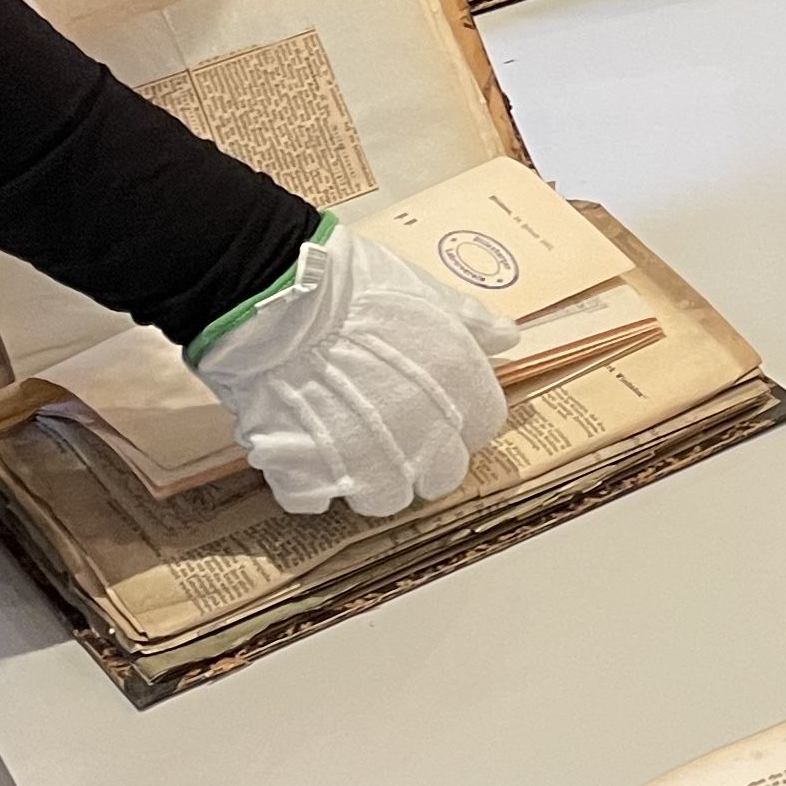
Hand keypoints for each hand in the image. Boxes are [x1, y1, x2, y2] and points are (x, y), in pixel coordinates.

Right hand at [195, 222, 515, 520]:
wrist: (278, 296)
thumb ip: (470, 322)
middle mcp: (422, 436)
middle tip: (391, 429)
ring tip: (345, 442)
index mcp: (458, 390)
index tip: (437, 406)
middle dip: (422, 459)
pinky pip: (315, 500)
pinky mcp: (307, 475)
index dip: (460, 418)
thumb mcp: (427, 292)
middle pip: (441, 475)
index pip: (483, 428)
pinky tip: (301, 449)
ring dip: (369, 478)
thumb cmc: (355, 286)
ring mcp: (364, 463)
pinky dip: (309, 482)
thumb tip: (507, 336)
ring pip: (384, 498)